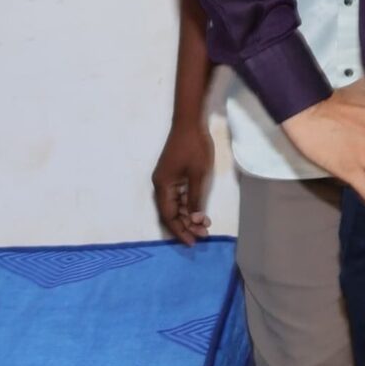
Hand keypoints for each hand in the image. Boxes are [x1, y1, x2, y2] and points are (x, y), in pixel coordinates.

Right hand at [152, 118, 217, 244]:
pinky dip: (187, 205)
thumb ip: (196, 199)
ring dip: (188, 216)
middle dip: (185, 226)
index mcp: (162, 186)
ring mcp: (166, 179)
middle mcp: (160, 185)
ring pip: (174, 205)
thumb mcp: (198, 175)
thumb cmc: (194, 147)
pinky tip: (199, 212)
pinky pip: (178, 196)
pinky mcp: (173, 174)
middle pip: (170, 212)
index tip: (193, 242)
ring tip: (204, 227)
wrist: (190, 122)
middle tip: (202, 236)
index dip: (180, 230)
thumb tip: (196, 221)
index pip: (168, 216)